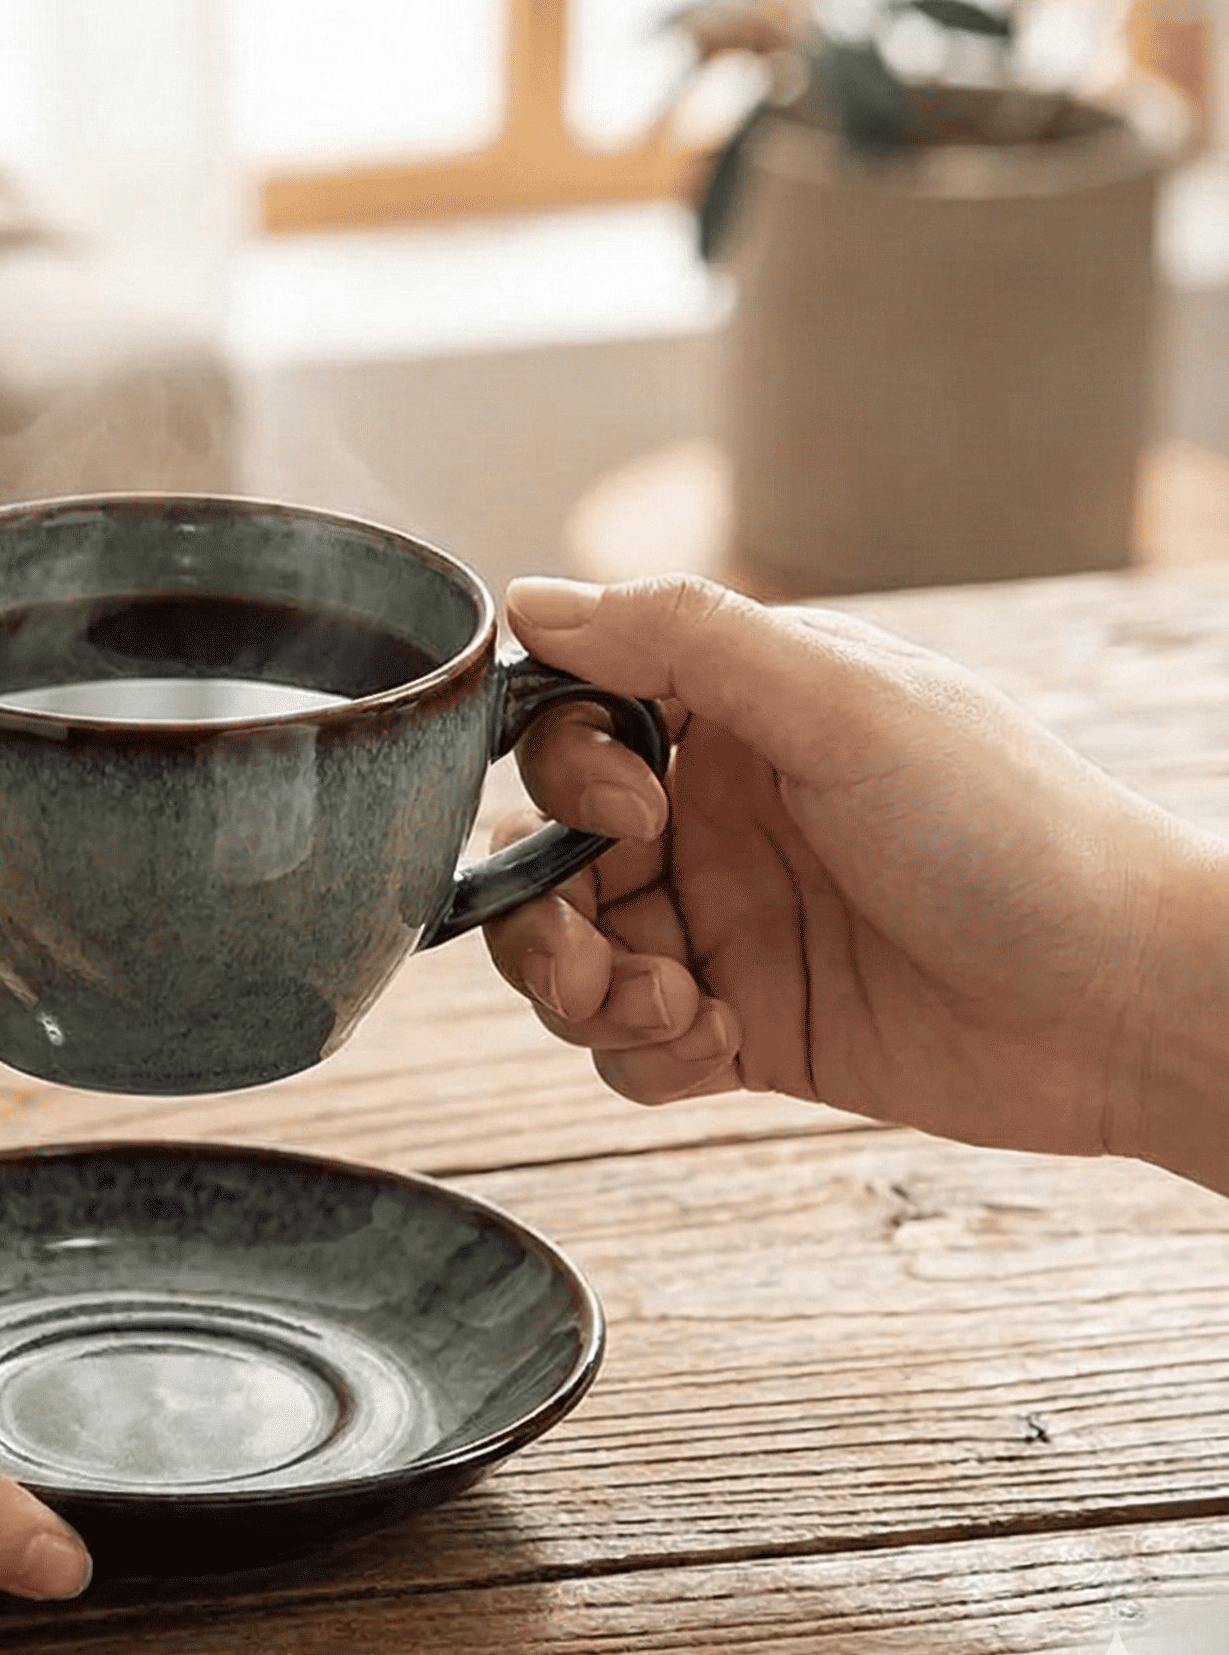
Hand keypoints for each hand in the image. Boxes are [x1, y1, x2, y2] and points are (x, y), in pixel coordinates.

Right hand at [491, 575, 1228, 1185]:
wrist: (1126, 1002)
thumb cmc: (1014, 833)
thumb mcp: (844, 704)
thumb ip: (681, 637)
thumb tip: (526, 600)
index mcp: (732, 719)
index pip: (569, 728)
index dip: (561, 777)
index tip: (635, 814)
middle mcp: (713, 818)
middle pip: (543, 857)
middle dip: (538, 914)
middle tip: (589, 959)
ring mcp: (725, 926)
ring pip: (568, 957)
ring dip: (586, 993)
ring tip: (673, 1009)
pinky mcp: (744, 1027)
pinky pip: (628, 1047)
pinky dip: (645, 1055)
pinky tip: (720, 1047)